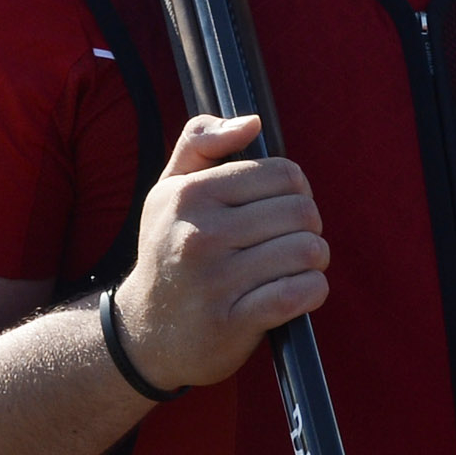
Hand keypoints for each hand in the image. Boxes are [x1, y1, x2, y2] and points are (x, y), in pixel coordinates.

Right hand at [110, 114, 330, 391]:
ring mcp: (217, 280)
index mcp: (190, 195)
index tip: (279, 211)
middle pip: (302, 212)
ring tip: (291, 268)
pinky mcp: (233, 322)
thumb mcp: (168, 191)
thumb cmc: (168, 252)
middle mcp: (200, 234)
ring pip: (308, 251)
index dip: (295, 192)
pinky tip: (295, 293)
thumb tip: (252, 121)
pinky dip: (312, 291)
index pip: (284, 174)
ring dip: (312, 262)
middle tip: (288, 242)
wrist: (143, 334)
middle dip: (308, 228)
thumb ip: (200, 142)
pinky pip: (302, 293)